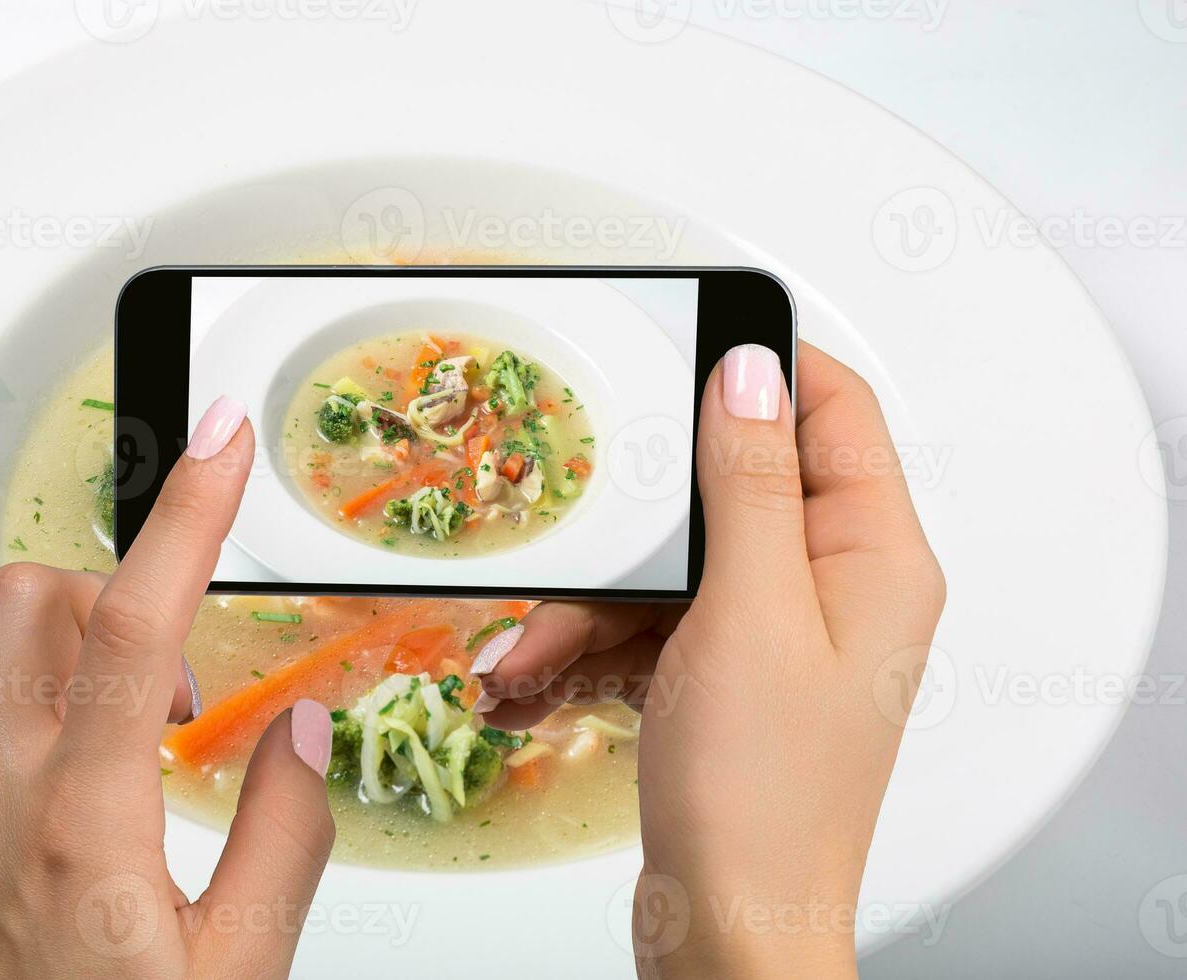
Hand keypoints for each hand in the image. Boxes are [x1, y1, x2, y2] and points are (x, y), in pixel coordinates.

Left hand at [0, 397, 337, 979]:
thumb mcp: (240, 971)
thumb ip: (283, 833)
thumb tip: (295, 731)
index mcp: (82, 830)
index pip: (141, 623)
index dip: (189, 513)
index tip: (220, 441)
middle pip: (35, 601)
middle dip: (113, 607)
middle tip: (168, 693)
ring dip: (66, 682)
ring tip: (110, 783)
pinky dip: (11, 744)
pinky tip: (42, 833)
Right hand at [472, 343, 945, 978]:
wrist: (727, 932)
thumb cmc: (762, 798)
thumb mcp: (748, 614)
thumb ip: (748, 484)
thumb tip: (752, 370)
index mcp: (873, 558)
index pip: (833, 411)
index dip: (761, 369)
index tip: (680, 345)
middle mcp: (830, 588)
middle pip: (722, 495)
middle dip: (630, 530)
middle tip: (573, 542)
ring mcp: (771, 636)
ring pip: (667, 569)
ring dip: (585, 610)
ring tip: (523, 659)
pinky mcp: (718, 678)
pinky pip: (645, 629)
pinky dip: (586, 651)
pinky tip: (530, 685)